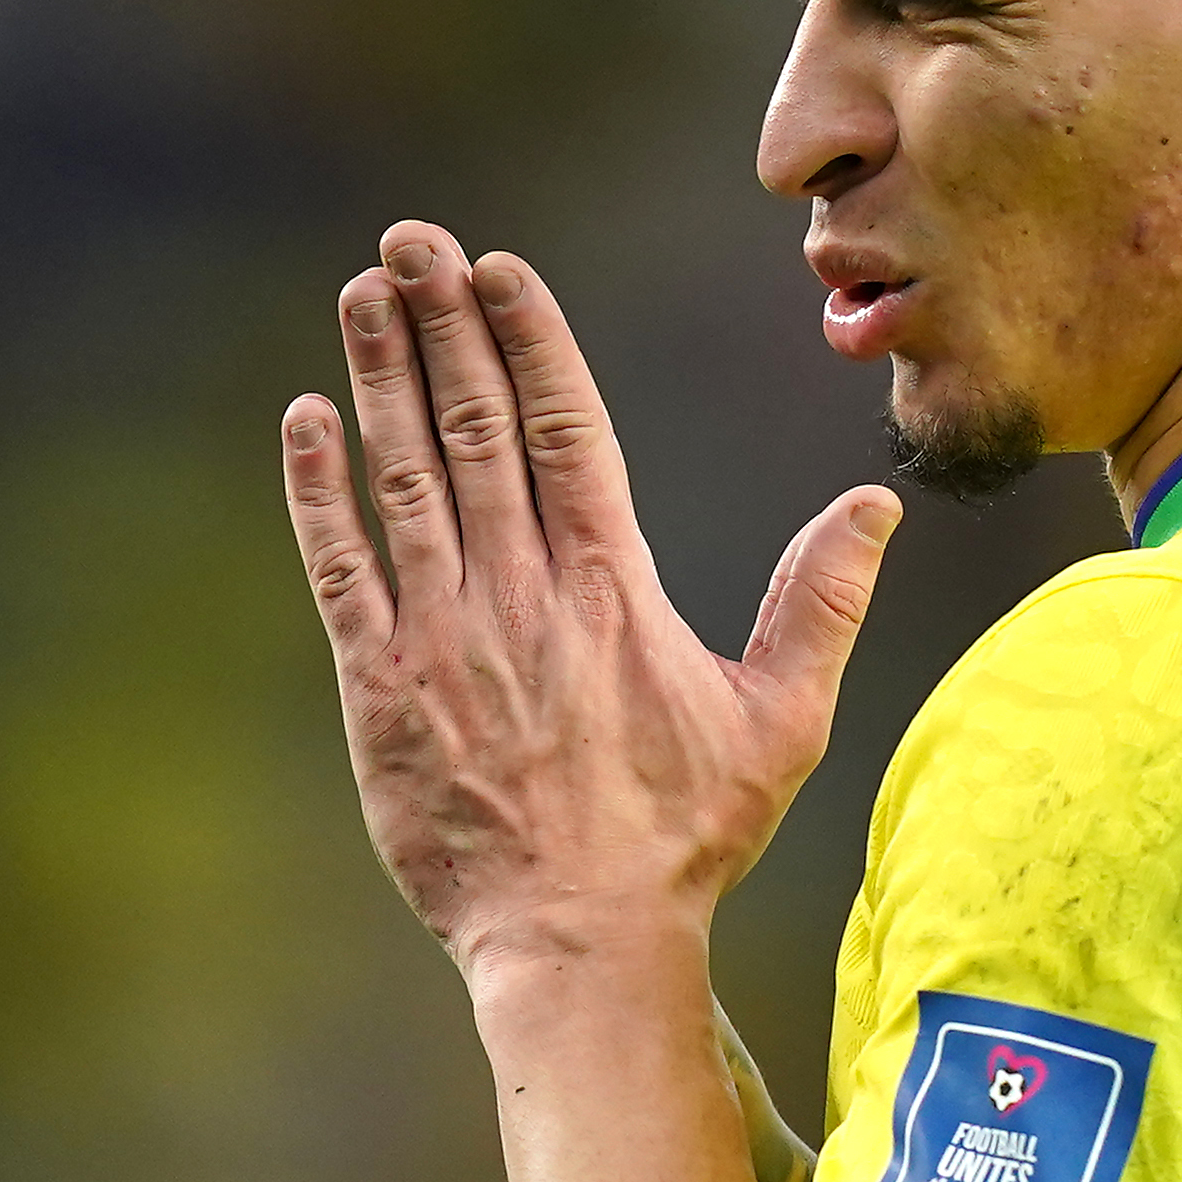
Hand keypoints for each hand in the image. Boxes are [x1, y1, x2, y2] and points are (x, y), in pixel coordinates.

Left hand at [284, 223, 900, 987]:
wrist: (579, 941)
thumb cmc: (684, 838)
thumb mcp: (778, 723)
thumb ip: (818, 603)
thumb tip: (875, 502)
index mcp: (613, 589)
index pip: (567, 428)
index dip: (529, 337)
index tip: (498, 267)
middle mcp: (523, 594)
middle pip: (477, 426)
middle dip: (443, 323)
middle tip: (412, 241)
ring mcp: (444, 638)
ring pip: (406, 478)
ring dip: (381, 378)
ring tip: (365, 294)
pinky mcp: (381, 690)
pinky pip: (341, 571)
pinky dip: (320, 494)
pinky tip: (305, 421)